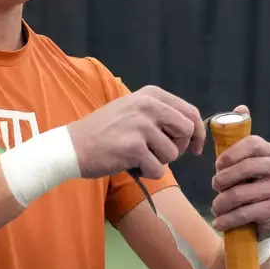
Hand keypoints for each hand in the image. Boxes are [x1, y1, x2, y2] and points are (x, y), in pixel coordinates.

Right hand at [68, 85, 205, 179]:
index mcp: (150, 95)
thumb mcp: (132, 110)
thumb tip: (192, 129)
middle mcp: (148, 105)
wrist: (72, 147)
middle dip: (178, 148)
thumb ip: (160, 114)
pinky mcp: (134, 147)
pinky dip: (147, 173)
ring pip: (173, 154)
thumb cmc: (104, 133)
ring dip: (158, 162)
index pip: (190, 112)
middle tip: (159, 154)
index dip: (197, 133)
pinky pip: (158, 169)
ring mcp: (140, 125)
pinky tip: (130, 165)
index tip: (195, 148)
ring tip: (137, 157)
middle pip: (186, 131)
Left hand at [209, 105, 269, 240]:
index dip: (231, 153)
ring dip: (221, 203)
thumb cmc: (243, 181)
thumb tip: (242, 107)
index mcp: (269, 150)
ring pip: (241, 193)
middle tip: (214, 187)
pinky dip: (228, 219)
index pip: (252, 143)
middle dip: (223, 180)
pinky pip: (246, 213)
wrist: (258, 217)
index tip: (217, 165)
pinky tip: (218, 222)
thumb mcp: (238, 159)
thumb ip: (236, 136)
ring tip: (216, 208)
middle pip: (246, 168)